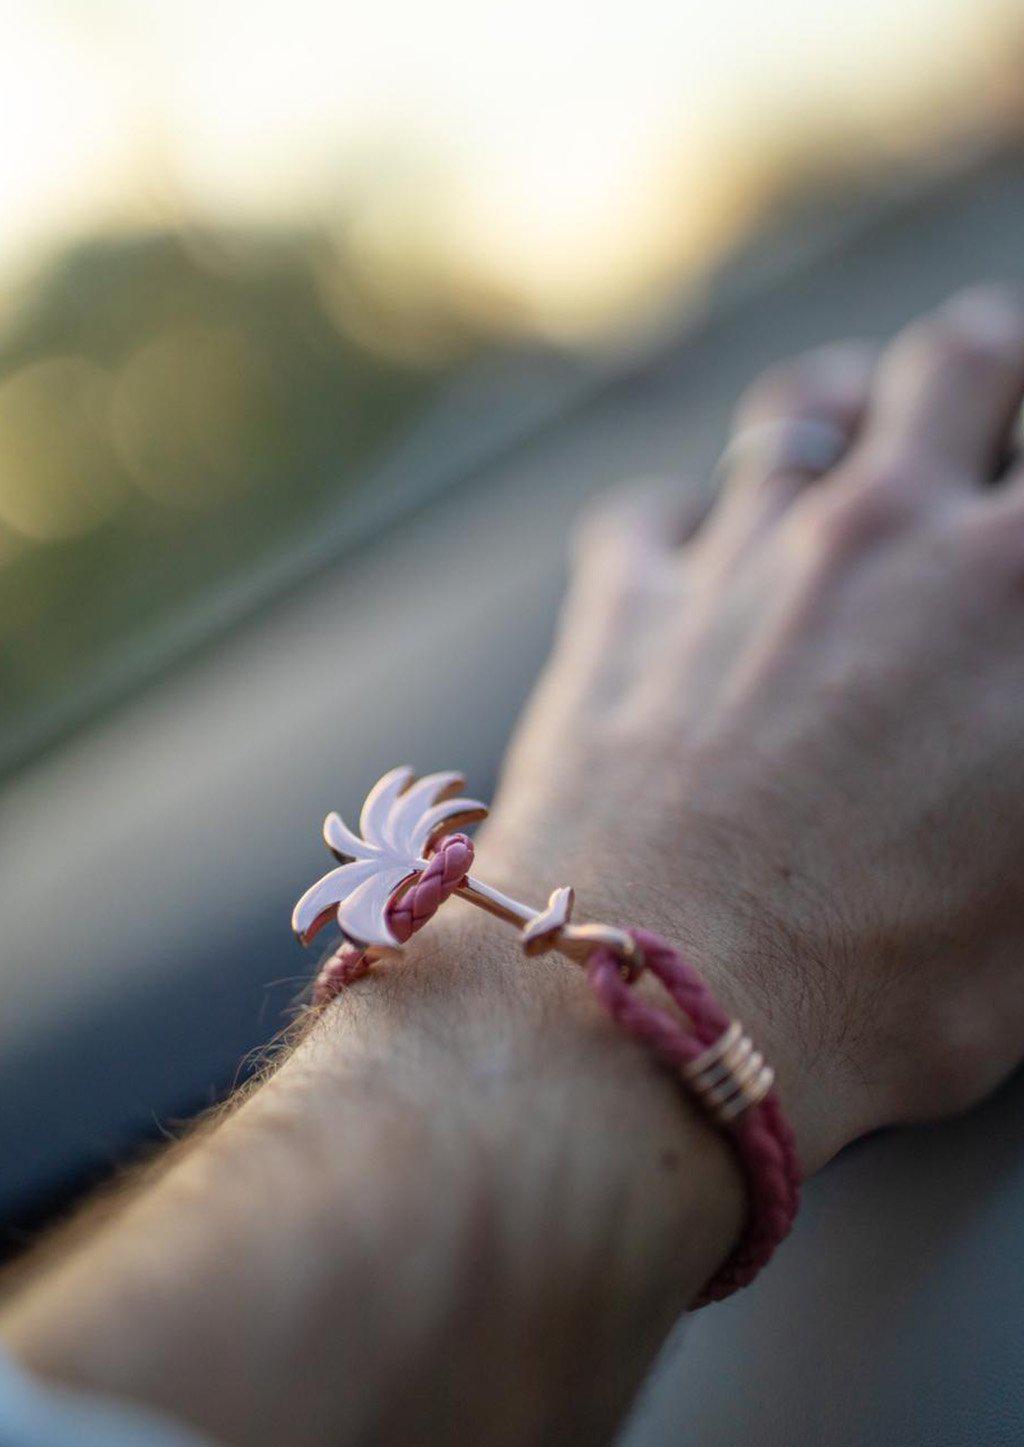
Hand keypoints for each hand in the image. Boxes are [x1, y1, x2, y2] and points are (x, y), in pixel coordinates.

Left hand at [478, 284, 1023, 1172]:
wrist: (643, 1018)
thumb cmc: (870, 996)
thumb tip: (1008, 729)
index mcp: (1019, 594)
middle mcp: (888, 533)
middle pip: (966, 356)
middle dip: (998, 367)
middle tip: (999, 415)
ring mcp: (742, 555)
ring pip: (805, 402)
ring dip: (846, 406)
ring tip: (858, 446)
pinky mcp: (625, 602)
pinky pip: (657, 512)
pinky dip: (689, 525)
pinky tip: (698, 565)